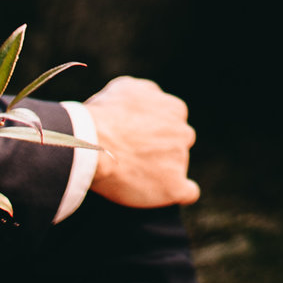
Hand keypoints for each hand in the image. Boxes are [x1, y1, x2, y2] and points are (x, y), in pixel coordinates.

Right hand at [83, 77, 199, 209]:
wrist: (94, 143)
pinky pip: (188, 193)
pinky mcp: (173, 186)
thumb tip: (151, 99)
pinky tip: (166, 194)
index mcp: (175, 109)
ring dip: (162, 170)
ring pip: (177, 166)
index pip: (172, 122)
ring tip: (132, 175)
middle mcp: (183, 132)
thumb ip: (146, 93)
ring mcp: (180, 160)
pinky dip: (178, 193)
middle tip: (132, 158)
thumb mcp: (125, 88)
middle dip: (160, 150)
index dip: (153, 132)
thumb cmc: (103, 116)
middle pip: (177, 143)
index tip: (135, 140)